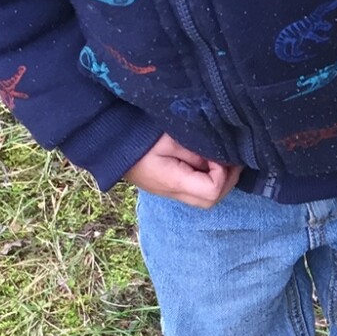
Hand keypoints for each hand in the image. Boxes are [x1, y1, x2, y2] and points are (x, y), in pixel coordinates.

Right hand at [124, 133, 239, 207]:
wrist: (109, 143)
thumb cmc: (137, 136)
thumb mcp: (169, 137)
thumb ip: (195, 150)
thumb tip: (220, 158)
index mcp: (173, 182)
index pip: (212, 191)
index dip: (222, 172)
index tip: (217, 153)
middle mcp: (174, 193)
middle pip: (212, 200)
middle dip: (227, 178)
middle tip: (226, 156)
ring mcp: (172, 193)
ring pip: (207, 198)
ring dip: (219, 179)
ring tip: (217, 157)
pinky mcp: (171, 187)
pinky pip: (197, 191)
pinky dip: (209, 178)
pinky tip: (207, 161)